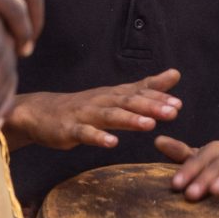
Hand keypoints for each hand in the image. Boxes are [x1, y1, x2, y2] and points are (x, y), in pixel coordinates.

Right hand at [4, 70, 180, 150]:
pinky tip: (112, 143)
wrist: (40, 112)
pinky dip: (98, 137)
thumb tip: (176, 74)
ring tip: (149, 124)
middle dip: (151, 106)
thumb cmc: (83, 106)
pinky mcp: (69, 130)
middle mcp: (101, 101)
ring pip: (109, 116)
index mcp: (113, 95)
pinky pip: (85, 133)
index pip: (139, 94)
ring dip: (130, 119)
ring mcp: (84, 115)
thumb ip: (146, 86)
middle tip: (173, 112)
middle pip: (128, 102)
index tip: (178, 104)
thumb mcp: (116, 95)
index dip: (158, 98)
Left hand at [155, 135, 218, 199]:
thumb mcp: (210, 162)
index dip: (187, 169)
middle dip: (203, 178)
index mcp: (217, 149)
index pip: (200, 156)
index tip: (175, 185)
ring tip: (215, 191)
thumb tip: (157, 140)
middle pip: (217, 162)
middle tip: (191, 195)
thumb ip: (184, 155)